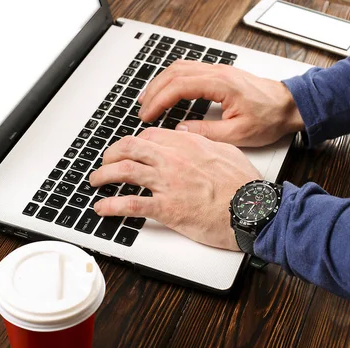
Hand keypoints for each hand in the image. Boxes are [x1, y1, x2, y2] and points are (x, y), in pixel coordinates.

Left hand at [88, 128, 261, 250]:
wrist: (253, 209)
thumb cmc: (244, 185)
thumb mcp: (225, 151)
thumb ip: (203, 142)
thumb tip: (188, 136)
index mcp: (187, 144)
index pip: (149, 136)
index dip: (133, 142)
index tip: (128, 148)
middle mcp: (173, 160)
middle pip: (130, 148)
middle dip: (111, 154)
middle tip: (105, 162)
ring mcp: (168, 183)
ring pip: (125, 172)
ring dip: (104, 176)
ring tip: (95, 182)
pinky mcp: (166, 208)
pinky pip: (131, 204)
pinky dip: (112, 206)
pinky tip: (102, 209)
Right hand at [138, 60, 304, 146]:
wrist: (289, 106)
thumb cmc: (270, 118)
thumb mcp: (237, 134)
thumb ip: (206, 133)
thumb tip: (180, 130)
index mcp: (221, 84)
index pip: (179, 86)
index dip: (159, 101)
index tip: (148, 115)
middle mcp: (217, 72)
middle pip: (174, 73)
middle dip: (154, 91)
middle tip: (142, 110)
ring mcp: (218, 70)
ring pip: (179, 68)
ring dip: (160, 83)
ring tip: (148, 100)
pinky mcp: (219, 74)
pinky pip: (188, 70)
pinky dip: (172, 80)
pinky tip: (166, 91)